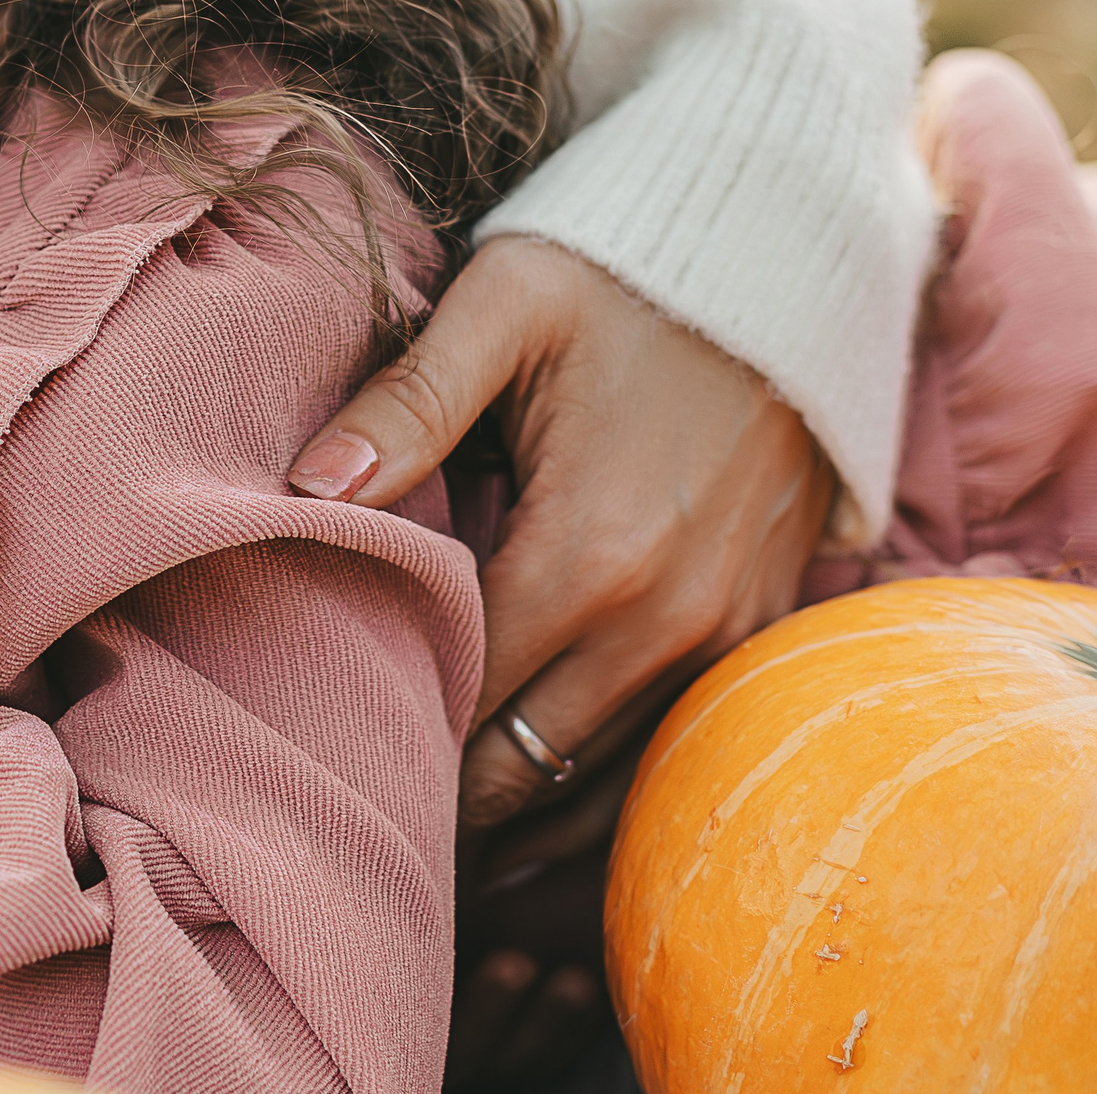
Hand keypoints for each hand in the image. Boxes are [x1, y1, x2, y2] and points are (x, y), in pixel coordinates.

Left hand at [289, 238, 833, 825]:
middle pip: (524, 768)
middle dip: (441, 805)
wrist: (793, 251)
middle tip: (354, 821)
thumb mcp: (505, 306)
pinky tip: (530, 814)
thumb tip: (304, 487)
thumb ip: (407, 403)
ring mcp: (723, 634)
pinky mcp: (757, 629)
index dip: (386, 741)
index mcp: (592, 553)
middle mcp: (667, 620)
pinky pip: (665, 752)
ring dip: (516, 819)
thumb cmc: (626, 273)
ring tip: (428, 847)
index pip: (463, 700)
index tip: (318, 765)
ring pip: (598, 782)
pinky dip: (595, 791)